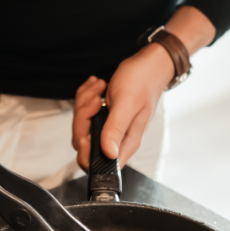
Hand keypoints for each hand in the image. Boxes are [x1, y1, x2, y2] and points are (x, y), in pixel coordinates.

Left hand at [72, 6, 214, 169]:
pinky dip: (86, 96)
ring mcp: (107, 126)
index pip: (98, 164)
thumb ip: (117, 129)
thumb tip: (109, 154)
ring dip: (85, 102)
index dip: (86, 152)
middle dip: (84, 117)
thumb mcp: (127, 103)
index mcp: (125, 142)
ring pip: (81, 123)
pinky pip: (83, 110)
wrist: (148, 66)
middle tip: (97, 99)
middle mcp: (116, 137)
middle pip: (83, 140)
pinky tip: (98, 86)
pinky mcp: (102, 115)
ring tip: (100, 88)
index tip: (87, 132)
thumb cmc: (142, 82)